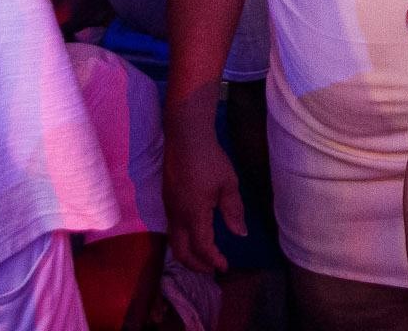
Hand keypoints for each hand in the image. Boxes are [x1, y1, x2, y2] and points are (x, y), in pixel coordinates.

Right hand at [165, 116, 245, 274]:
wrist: (185, 138)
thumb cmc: (210, 160)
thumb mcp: (228, 185)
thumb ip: (233, 211)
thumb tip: (240, 234)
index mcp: (194, 215)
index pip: (202, 247)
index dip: (213, 260)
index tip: (224, 266)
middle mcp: (177, 217)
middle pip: (181, 252)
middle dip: (196, 265)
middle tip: (212, 269)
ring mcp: (169, 209)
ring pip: (173, 242)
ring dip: (187, 255)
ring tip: (203, 258)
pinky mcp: (167, 201)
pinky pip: (171, 230)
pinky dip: (182, 242)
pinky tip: (193, 237)